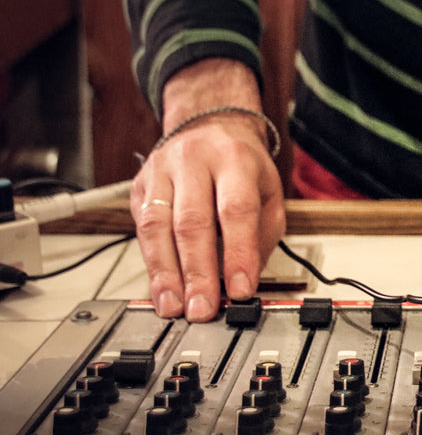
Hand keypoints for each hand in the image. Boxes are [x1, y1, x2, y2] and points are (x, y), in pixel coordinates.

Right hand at [130, 59, 285, 321]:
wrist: (208, 125)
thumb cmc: (242, 166)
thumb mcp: (269, 192)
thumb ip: (261, 235)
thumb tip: (244, 283)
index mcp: (235, 159)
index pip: (236, 210)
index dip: (237, 253)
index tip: (240, 290)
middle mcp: (195, 160)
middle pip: (192, 221)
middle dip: (198, 272)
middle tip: (202, 309)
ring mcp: (162, 172)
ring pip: (158, 227)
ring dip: (166, 274)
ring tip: (175, 308)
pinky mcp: (139, 186)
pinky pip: (141, 229)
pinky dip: (151, 264)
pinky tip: (160, 289)